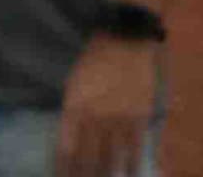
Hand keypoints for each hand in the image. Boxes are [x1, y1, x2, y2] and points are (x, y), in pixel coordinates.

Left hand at [56, 35, 157, 176]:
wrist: (126, 39)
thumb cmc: (94, 60)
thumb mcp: (73, 86)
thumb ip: (70, 115)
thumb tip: (69, 143)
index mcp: (74, 111)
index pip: (65, 154)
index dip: (63, 173)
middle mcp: (95, 120)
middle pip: (87, 162)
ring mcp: (119, 120)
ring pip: (110, 160)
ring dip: (105, 176)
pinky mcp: (139, 117)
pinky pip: (135, 150)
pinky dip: (131, 167)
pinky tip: (128, 175)